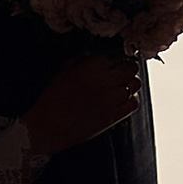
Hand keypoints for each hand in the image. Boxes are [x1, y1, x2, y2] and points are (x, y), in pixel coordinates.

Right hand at [22, 49, 142, 157]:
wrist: (47, 127)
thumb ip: (81, 60)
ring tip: (120, 87)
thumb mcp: (62, 72)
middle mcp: (104, 81)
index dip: (114, 59)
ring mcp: (111, 99)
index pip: (115, 56)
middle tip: (120, 74)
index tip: (112, 64)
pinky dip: (131, 100)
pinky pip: (134, 103)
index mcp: (90, 67)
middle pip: (130, 68)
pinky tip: (121, 101)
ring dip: (129, 84)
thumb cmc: (51, 100)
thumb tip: (95, 56)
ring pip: (135, 84)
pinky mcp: (113, 116)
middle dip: (126, 69)